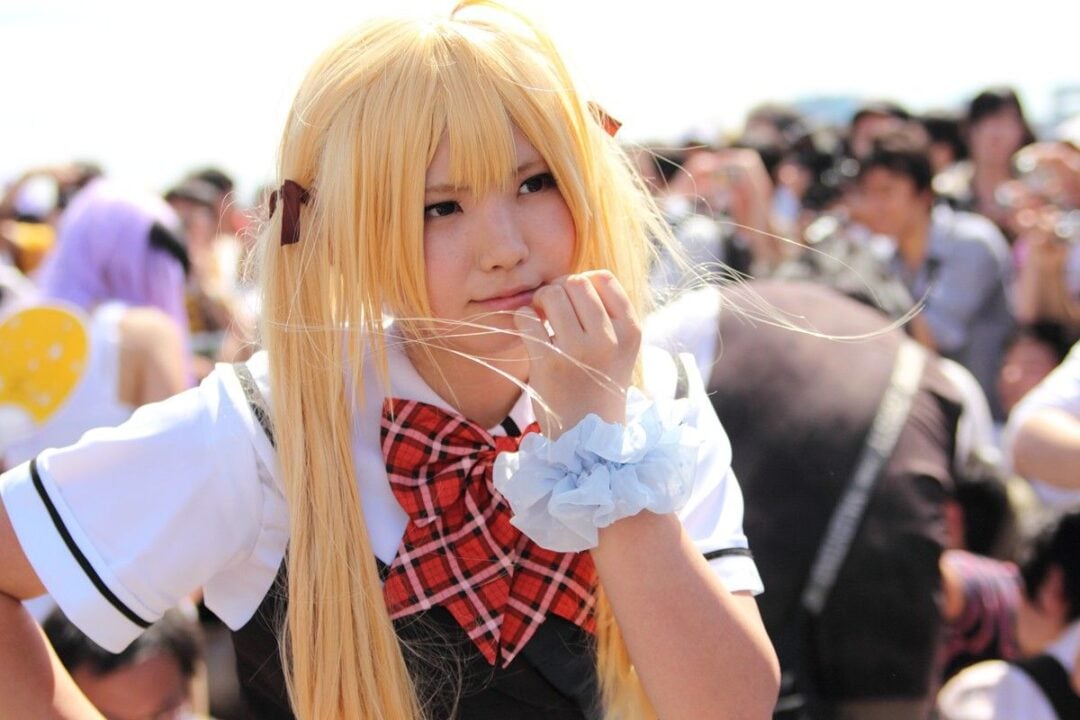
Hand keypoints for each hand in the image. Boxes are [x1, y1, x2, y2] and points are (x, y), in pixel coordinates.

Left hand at [513, 271, 639, 438]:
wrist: (590, 438)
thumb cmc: (598, 386)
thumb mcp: (619, 348)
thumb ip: (606, 314)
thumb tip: (568, 281)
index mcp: (630, 331)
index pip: (604, 278)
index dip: (582, 282)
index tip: (574, 304)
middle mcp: (609, 339)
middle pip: (576, 282)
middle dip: (558, 289)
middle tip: (551, 312)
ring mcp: (579, 351)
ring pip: (551, 294)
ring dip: (539, 301)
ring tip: (541, 321)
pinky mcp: (549, 364)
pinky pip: (526, 317)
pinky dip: (522, 319)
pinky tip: (530, 335)